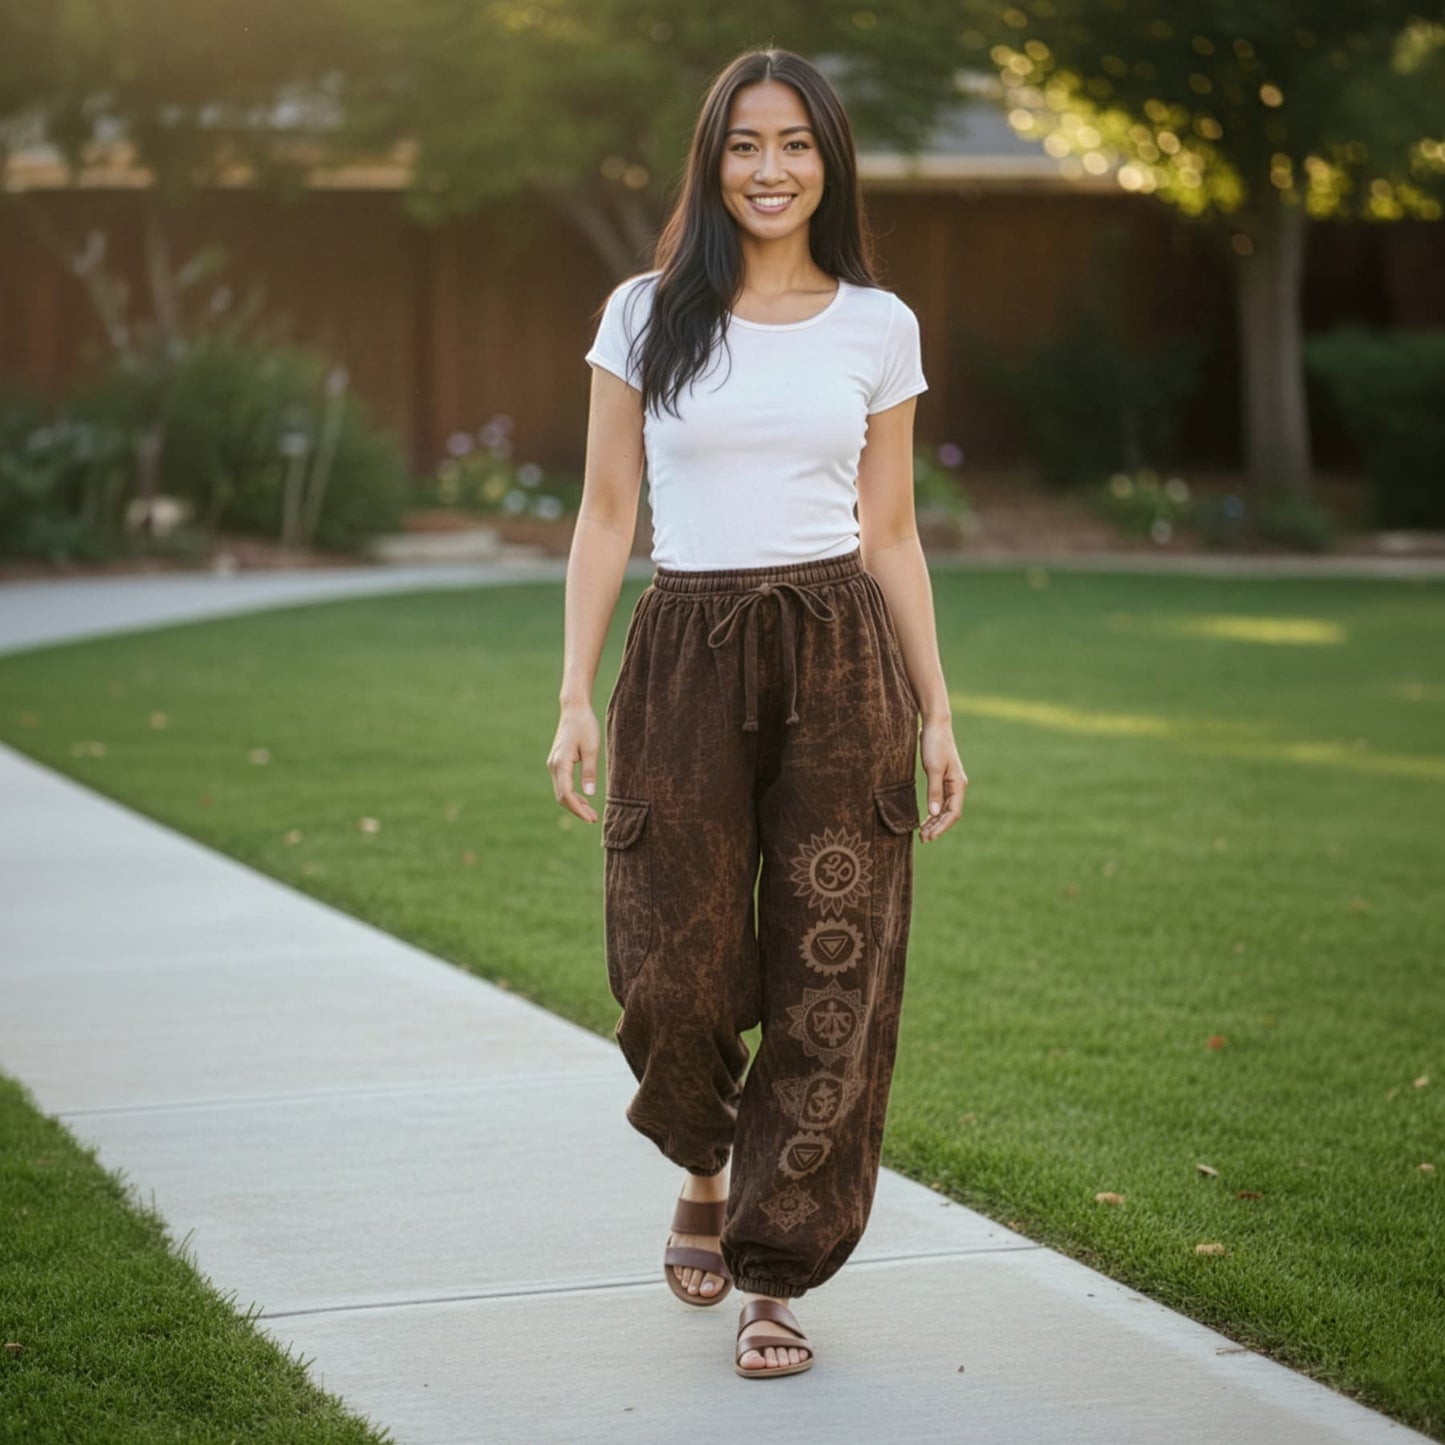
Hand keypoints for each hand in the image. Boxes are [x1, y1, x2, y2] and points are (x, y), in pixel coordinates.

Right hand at [548, 700, 600, 822]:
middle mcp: (553, 766)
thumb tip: (590, 793)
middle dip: (577, 810)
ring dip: (574, 804)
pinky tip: (584, 800)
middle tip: (593, 819)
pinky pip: (562, 784)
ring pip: (561, 791)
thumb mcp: (592, 748)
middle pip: (562, 796)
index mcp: (561, 763)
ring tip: (591, 812)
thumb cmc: (585, 726)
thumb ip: (590, 771)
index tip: (591, 818)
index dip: (578, 809)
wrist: (574, 709)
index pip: (566, 794)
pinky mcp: (557, 762)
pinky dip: (572, 795)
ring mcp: (554, 764)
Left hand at [918, 717, 965, 841]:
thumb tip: (934, 813)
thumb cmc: (934, 744)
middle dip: (937, 827)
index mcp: (958, 784)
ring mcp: (950, 783)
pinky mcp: (941, 779)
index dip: (942, 827)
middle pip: (949, 814)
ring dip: (935, 822)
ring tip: (922, 834)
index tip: (929, 836)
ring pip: (945, 809)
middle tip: (923, 839)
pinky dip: (933, 812)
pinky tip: (926, 819)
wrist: (935, 725)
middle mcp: (957, 786)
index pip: (953, 813)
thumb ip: (934, 791)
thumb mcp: (932, 768)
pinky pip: (940, 801)